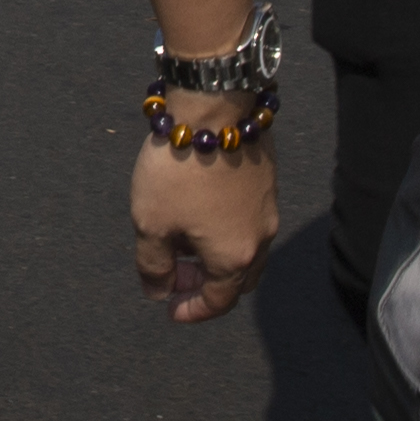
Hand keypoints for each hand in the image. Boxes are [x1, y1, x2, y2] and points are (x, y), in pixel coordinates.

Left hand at [132, 132, 275, 323]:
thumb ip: (153, 265)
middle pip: (238, 279)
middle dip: (206, 284)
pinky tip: (196, 213)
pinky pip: (248, 224)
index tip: (170, 309)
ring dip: (215, 257)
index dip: (192, 310)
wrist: (214, 110)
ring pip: (245, 251)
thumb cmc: (178, 171)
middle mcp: (261, 239)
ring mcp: (268, 210)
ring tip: (180, 243)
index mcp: (235, 258)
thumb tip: (158, 291)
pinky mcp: (266, 184)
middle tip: (174, 276)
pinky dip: (224, 231)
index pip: (218, 301)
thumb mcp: (150, 223)